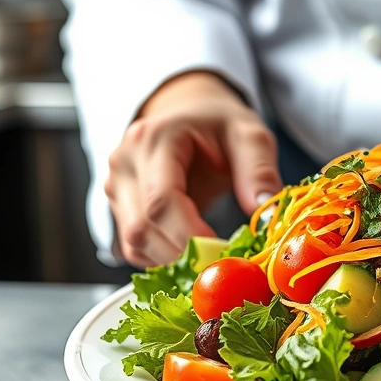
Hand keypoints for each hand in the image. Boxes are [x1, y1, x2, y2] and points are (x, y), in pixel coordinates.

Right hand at [106, 71, 281, 266]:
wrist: (190, 115)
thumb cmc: (219, 125)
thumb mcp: (250, 135)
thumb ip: (260, 170)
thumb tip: (265, 215)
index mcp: (152, 139)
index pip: (161, 201)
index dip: (190, 236)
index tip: (224, 255)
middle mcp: (124, 163)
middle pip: (143, 228)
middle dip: (184, 256)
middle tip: (224, 265)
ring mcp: (115, 187)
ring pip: (135, 244)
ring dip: (173, 263)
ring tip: (212, 260)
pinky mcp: (119, 208)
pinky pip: (135, 249)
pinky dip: (163, 261)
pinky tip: (193, 256)